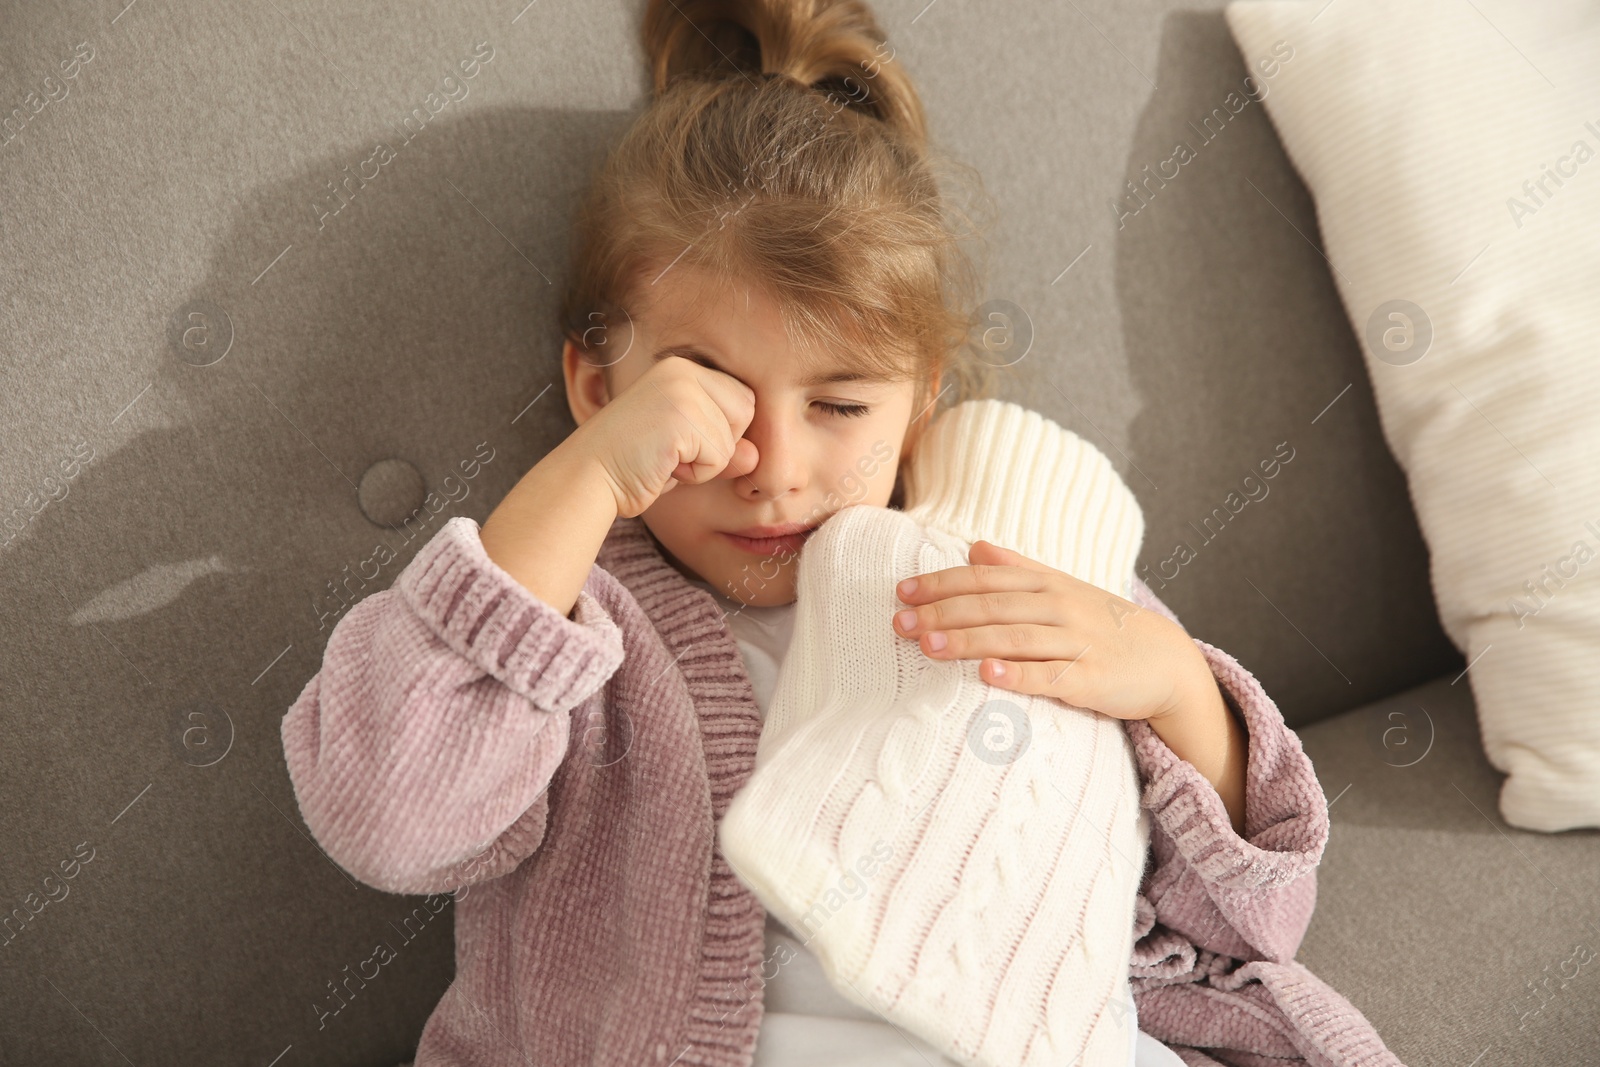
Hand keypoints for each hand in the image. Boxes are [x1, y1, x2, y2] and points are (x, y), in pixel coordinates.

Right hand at [581, 354, 759, 517]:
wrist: (588, 477)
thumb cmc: (635, 465)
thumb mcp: (687, 451)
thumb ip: (723, 446)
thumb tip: (755, 456)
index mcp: (682, 368)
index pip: (740, 399)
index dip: (720, 433)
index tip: (678, 442)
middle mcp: (683, 370)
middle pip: (746, 412)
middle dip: (718, 446)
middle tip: (672, 451)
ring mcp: (682, 390)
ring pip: (734, 440)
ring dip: (706, 464)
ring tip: (665, 458)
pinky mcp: (681, 415)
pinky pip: (720, 457)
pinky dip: (696, 474)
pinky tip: (663, 465)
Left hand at [891, 539, 1204, 722]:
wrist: (1166, 660)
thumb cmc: (1103, 623)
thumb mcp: (1062, 588)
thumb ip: (1018, 568)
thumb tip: (973, 547)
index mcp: (1048, 583)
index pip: (986, 578)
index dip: (943, 582)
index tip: (903, 591)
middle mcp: (1060, 607)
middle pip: (993, 606)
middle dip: (944, 613)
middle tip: (900, 623)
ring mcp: (1078, 643)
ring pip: (1014, 638)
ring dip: (968, 641)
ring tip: (928, 646)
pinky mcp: (1091, 680)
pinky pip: (1051, 676)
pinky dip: (1018, 674)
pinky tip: (987, 674)